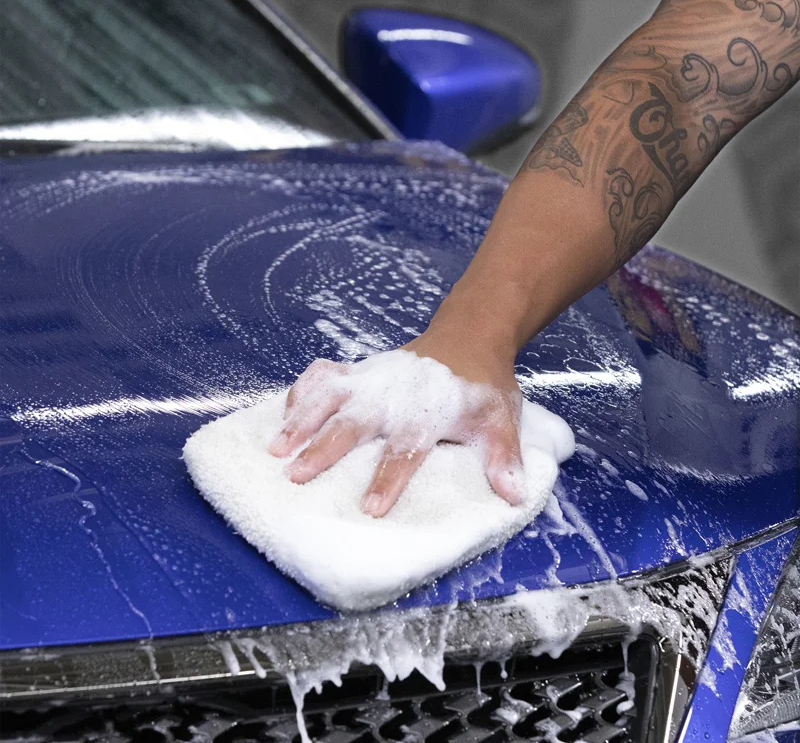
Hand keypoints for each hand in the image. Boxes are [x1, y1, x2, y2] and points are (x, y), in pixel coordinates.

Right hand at [268, 329, 523, 517]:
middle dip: (323, 449)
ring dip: (300, 420)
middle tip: (295, 475)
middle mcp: (392, 396)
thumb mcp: (501, 419)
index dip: (388, 479)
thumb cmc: (480, 386)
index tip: (370, 509)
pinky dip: (301, 389)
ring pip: (329, 397)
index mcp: (426, 413)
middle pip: (353, 424)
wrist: (467, 337)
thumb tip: (513, 497)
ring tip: (275, 448)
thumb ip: (503, 457)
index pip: (405, 451)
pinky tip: (285, 412)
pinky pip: (323, 374)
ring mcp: (371, 380)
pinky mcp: (359, 371)